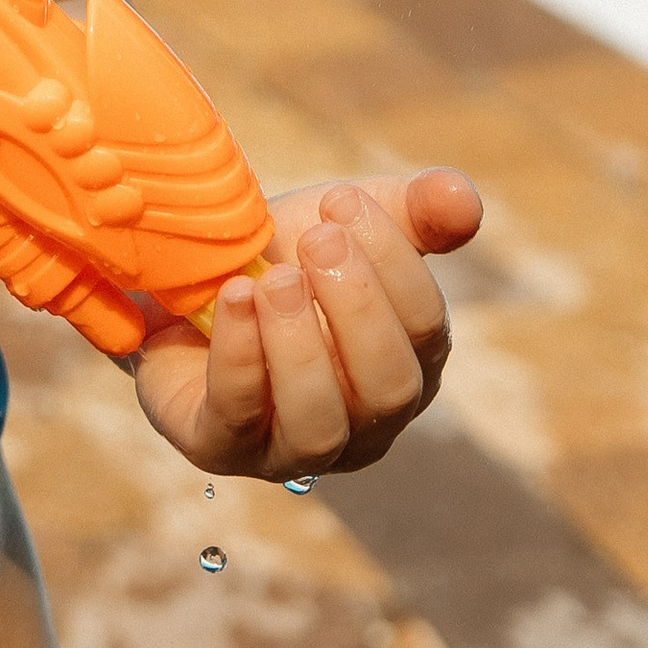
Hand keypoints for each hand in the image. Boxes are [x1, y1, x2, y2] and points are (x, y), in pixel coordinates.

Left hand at [127, 169, 479, 479]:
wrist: (183, 281)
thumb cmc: (283, 258)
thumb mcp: (347, 222)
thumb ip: (413, 209)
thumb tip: (464, 199)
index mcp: (407, 365)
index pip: (427, 330)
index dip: (395, 264)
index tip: (344, 202)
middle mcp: (362, 422)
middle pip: (388, 390)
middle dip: (358, 308)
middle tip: (317, 239)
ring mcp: (293, 448)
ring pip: (319, 425)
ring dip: (301, 345)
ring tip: (275, 279)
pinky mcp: (222, 448)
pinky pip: (239, 417)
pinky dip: (241, 355)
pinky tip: (234, 297)